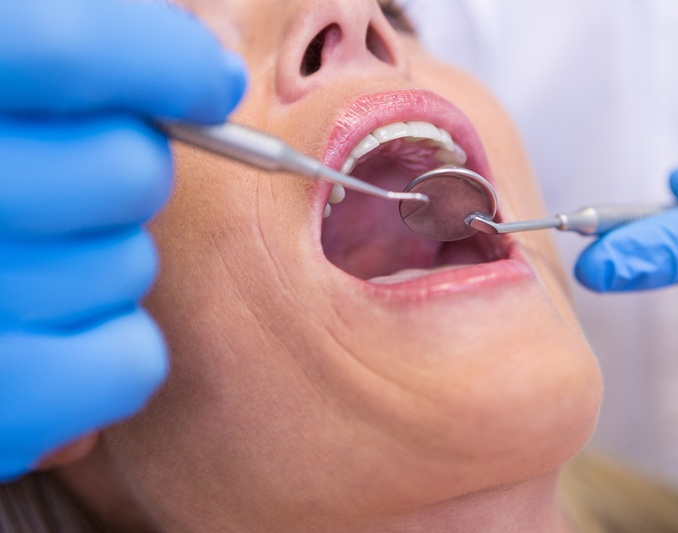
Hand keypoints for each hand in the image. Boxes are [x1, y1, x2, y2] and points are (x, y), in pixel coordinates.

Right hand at [0, 0, 245, 479]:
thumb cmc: (2, 167)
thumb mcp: (9, 88)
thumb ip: (83, 54)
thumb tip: (217, 71)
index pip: (64, 46)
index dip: (165, 60)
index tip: (214, 82)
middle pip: (127, 173)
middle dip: (140, 174)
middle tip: (97, 178)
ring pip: (130, 269)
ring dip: (118, 262)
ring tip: (52, 260)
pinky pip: (127, 364)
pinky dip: (123, 351)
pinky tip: (72, 331)